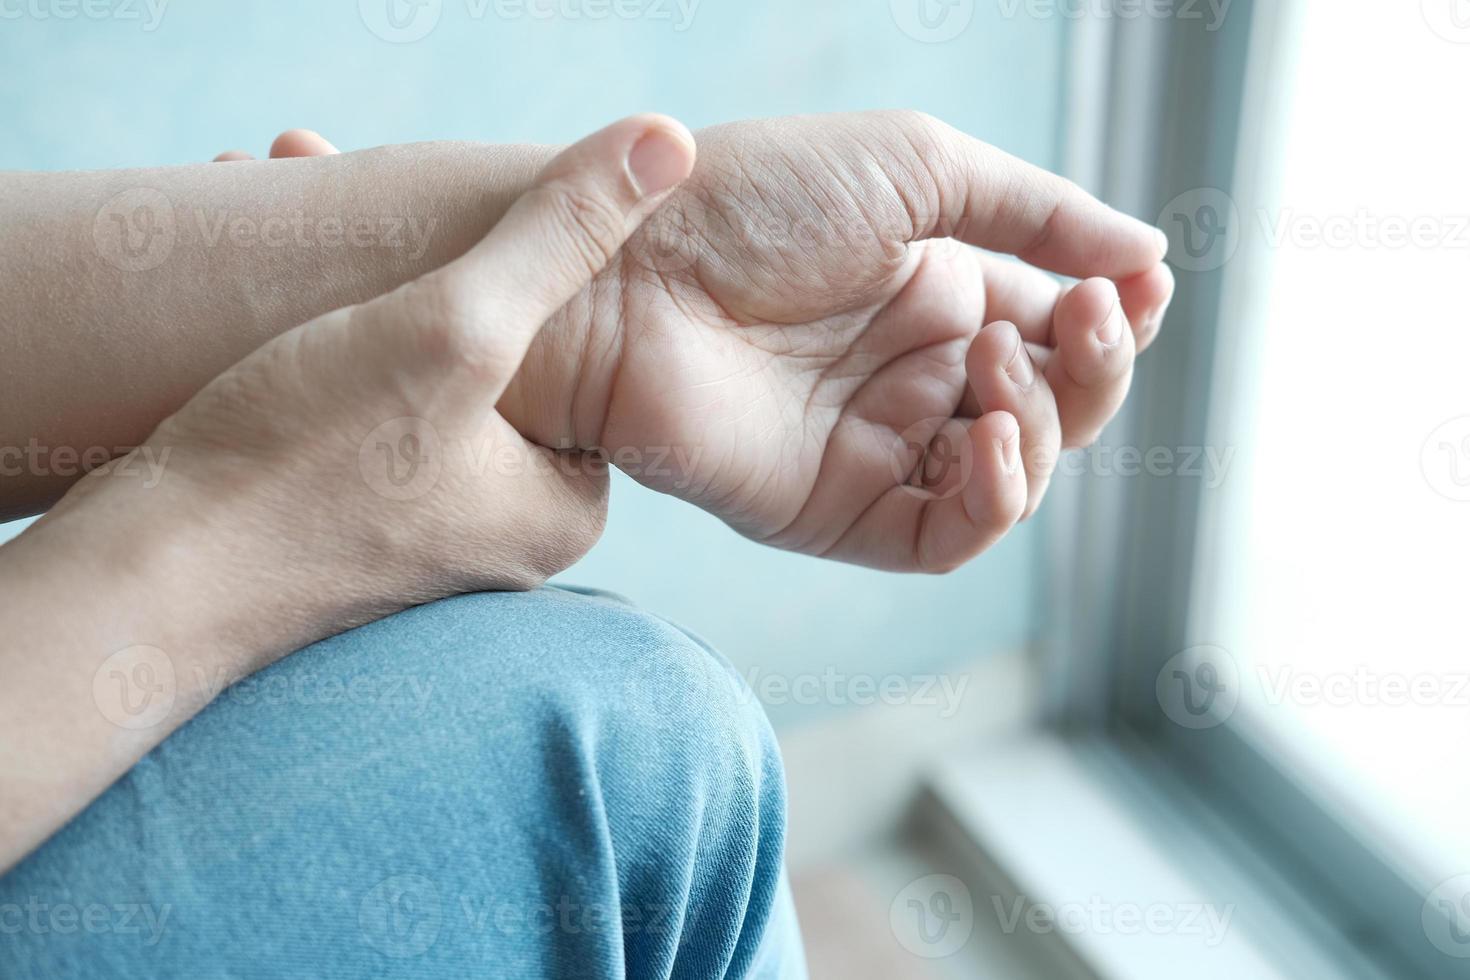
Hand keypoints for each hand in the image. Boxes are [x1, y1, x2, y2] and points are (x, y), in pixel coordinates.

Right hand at [51, 114, 696, 660]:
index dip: (507, 251)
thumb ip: (559, 239)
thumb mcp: (453, 330)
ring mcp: (422, 536)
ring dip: (344, 282)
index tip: (429, 193)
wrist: (149, 586)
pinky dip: (309, 342)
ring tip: (273, 195)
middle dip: (402, 252)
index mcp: (563, 506)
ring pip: (404, 369)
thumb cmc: (303, 465)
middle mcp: (503, 534)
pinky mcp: (345, 531)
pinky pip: (349, 409)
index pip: (575, 350)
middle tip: (321, 170)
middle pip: (481, 350)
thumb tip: (664, 148)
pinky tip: (250, 296)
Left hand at [502, 111, 1174, 571]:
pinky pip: (949, 536)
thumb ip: (1036, 212)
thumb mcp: (917, 168)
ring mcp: (880, 447)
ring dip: (1045, 425)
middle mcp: (915, 374)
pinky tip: (988, 440)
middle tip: (1087, 320)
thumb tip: (1147, 252)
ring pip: (1017, 476)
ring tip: (998, 365)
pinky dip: (994, 501)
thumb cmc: (756, 198)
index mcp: (936, 293)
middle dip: (1095, 369)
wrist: (630, 268)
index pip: (1060, 328)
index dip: (1115, 317)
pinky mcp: (839, 511)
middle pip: (1056, 407)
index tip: (1141, 286)